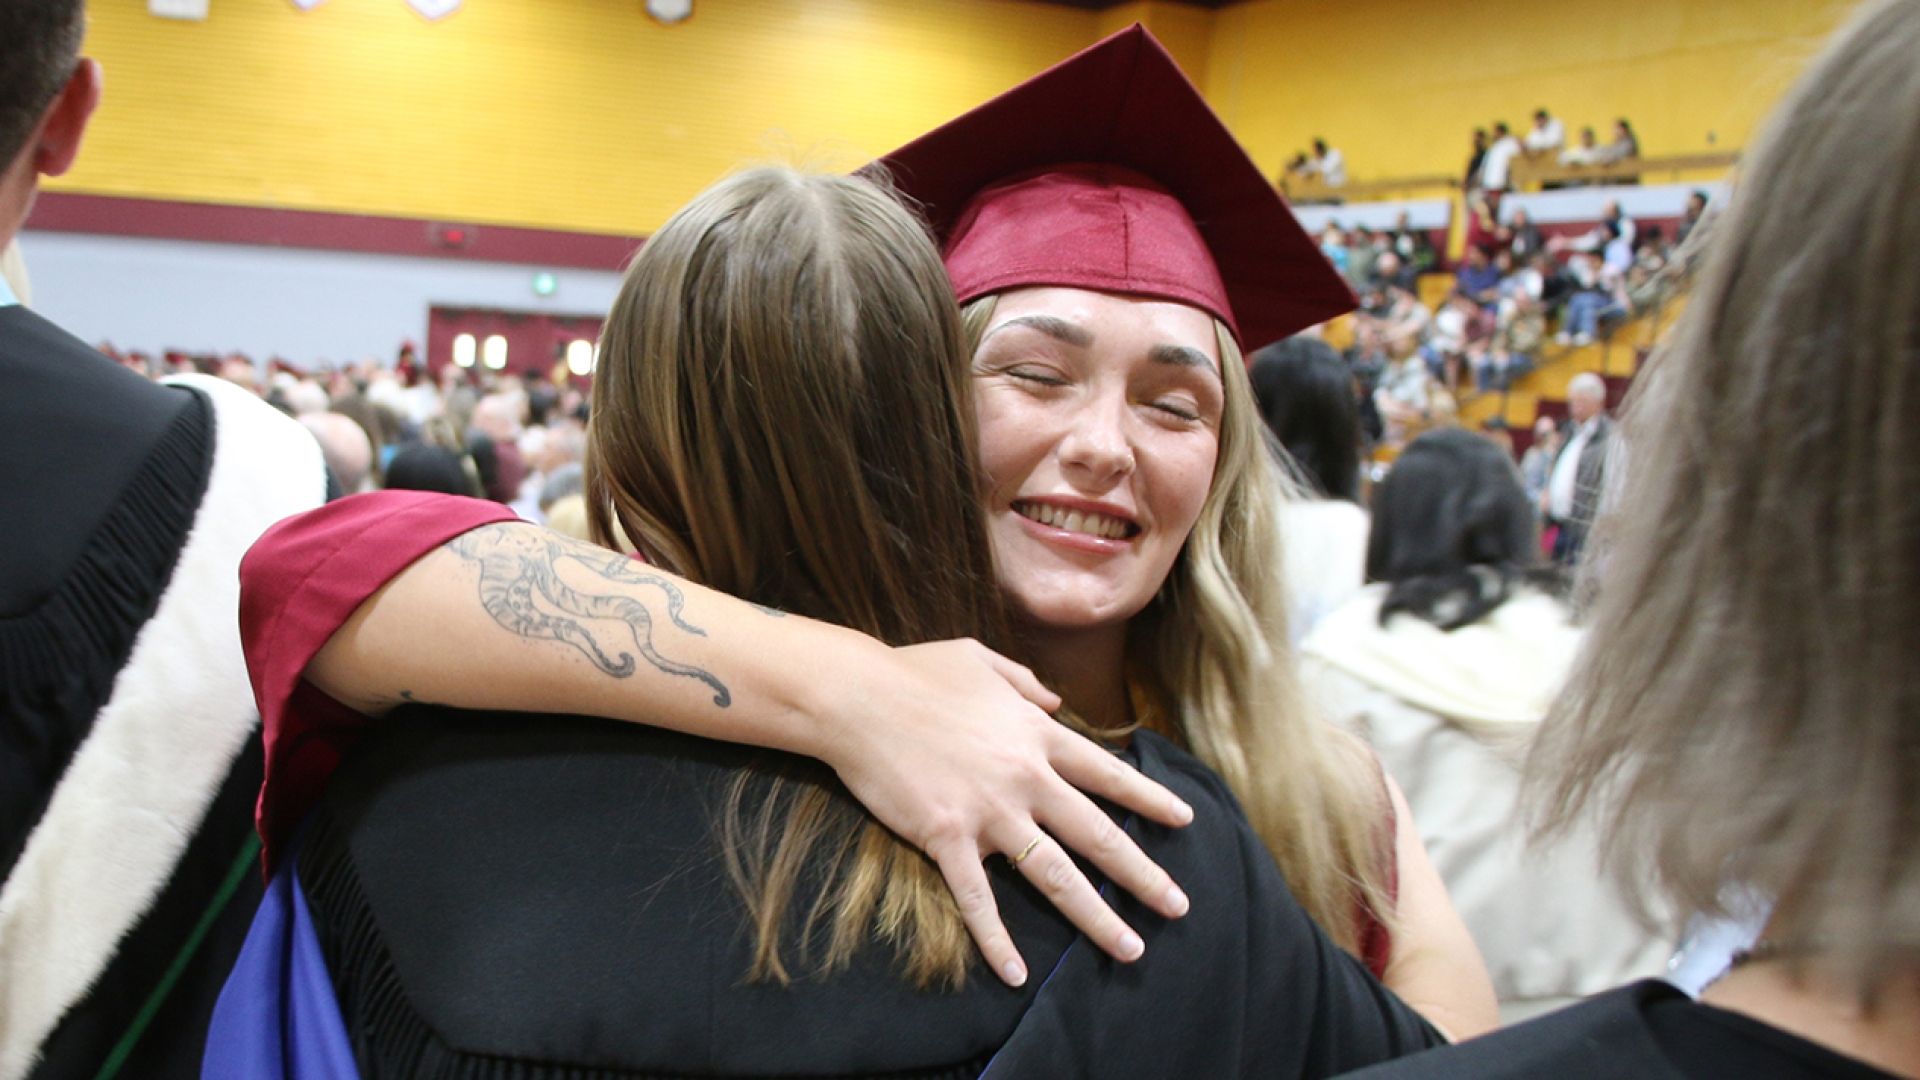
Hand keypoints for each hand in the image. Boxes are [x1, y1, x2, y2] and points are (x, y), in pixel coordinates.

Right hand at [804, 637, 1193, 987]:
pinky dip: (997, 939)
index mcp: (1036, 735)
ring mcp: (988, 812)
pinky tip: (1016, 973)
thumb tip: (1056, 700)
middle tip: (1178, 906)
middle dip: (1143, 874)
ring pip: (1056, 875)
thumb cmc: (915, 672)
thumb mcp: (980, 658)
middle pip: (1098, 834)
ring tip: (1130, 948)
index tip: (1185, 821)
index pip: (1108, 773)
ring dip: (1097, 916)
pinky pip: (978, 898)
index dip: (1149, 799)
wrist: (856, 696)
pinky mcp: (946, 837)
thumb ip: (1025, 682)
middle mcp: (1025, 777)